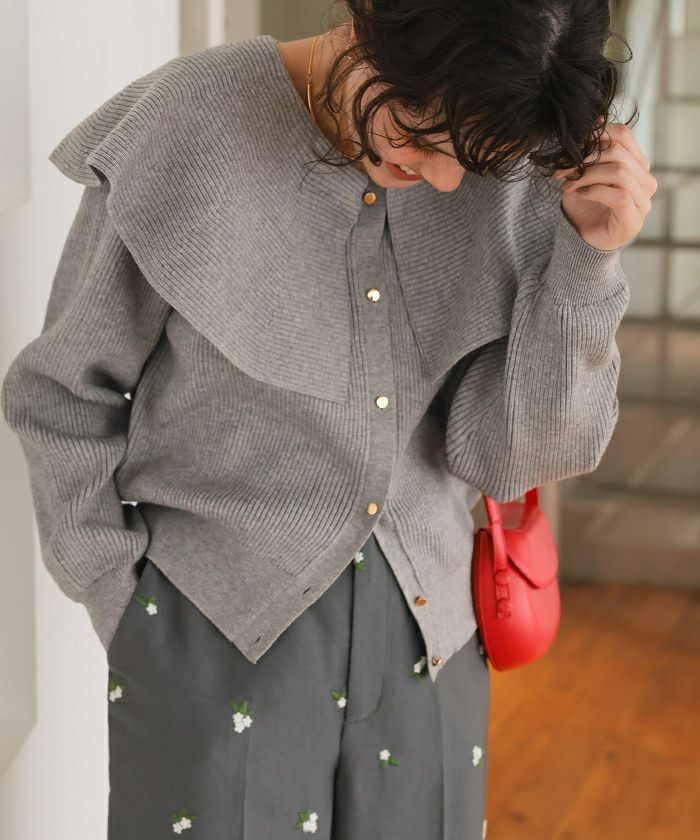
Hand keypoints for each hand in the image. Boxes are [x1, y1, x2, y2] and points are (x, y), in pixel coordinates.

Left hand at [553, 120, 657, 250]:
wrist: (584, 241)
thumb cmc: (585, 206)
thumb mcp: (585, 174)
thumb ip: (592, 152)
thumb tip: (596, 120)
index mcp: (636, 165)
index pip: (624, 135)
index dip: (596, 135)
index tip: (572, 146)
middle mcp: (645, 181)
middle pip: (619, 153)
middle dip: (585, 159)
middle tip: (562, 169)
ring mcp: (643, 201)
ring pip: (619, 172)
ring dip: (587, 175)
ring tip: (568, 184)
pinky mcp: (634, 219)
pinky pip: (618, 196)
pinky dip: (594, 192)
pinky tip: (579, 194)